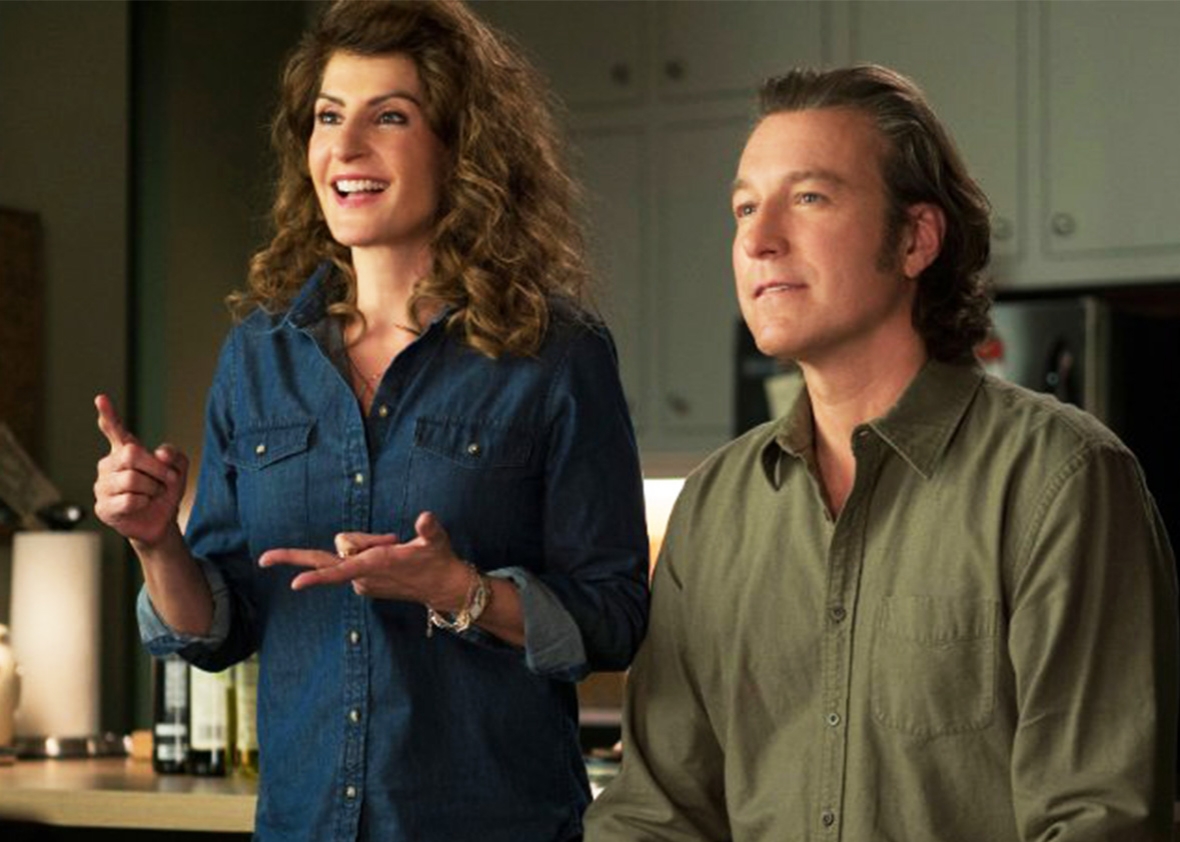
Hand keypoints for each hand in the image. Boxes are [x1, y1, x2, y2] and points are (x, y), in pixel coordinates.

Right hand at [92, 394, 188, 547]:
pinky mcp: (103, 507)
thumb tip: (160, 453)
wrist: (162, 521)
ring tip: (152, 495)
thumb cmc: (165, 490)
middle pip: (131, 454)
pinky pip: (130, 499)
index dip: (108, 414)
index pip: (115, 429)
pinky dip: (144, 503)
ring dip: (153, 489)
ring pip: (132, 479)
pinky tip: (141, 506)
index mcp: (125, 450)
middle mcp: (109, 464)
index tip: (101, 398)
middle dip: (157, 468)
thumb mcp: (178, 469)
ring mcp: (102, 485)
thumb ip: (173, 456)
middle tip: (167, 480)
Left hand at [259, 512, 471, 606]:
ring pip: (344, 551)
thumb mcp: (437, 541)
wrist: (442, 588)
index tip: (295, 584)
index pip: (340, 571)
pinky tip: (389, 552)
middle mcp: (363, 576)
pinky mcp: (362, 582)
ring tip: (394, 544)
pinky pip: (350, 560)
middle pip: (326, 560)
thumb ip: (429, 530)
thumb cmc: (439, 560)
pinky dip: (364, 551)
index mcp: (376, 565)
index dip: (318, 577)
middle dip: (294, 560)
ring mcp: (361, 581)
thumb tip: (425, 518)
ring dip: (363, 544)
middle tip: (263, 558)